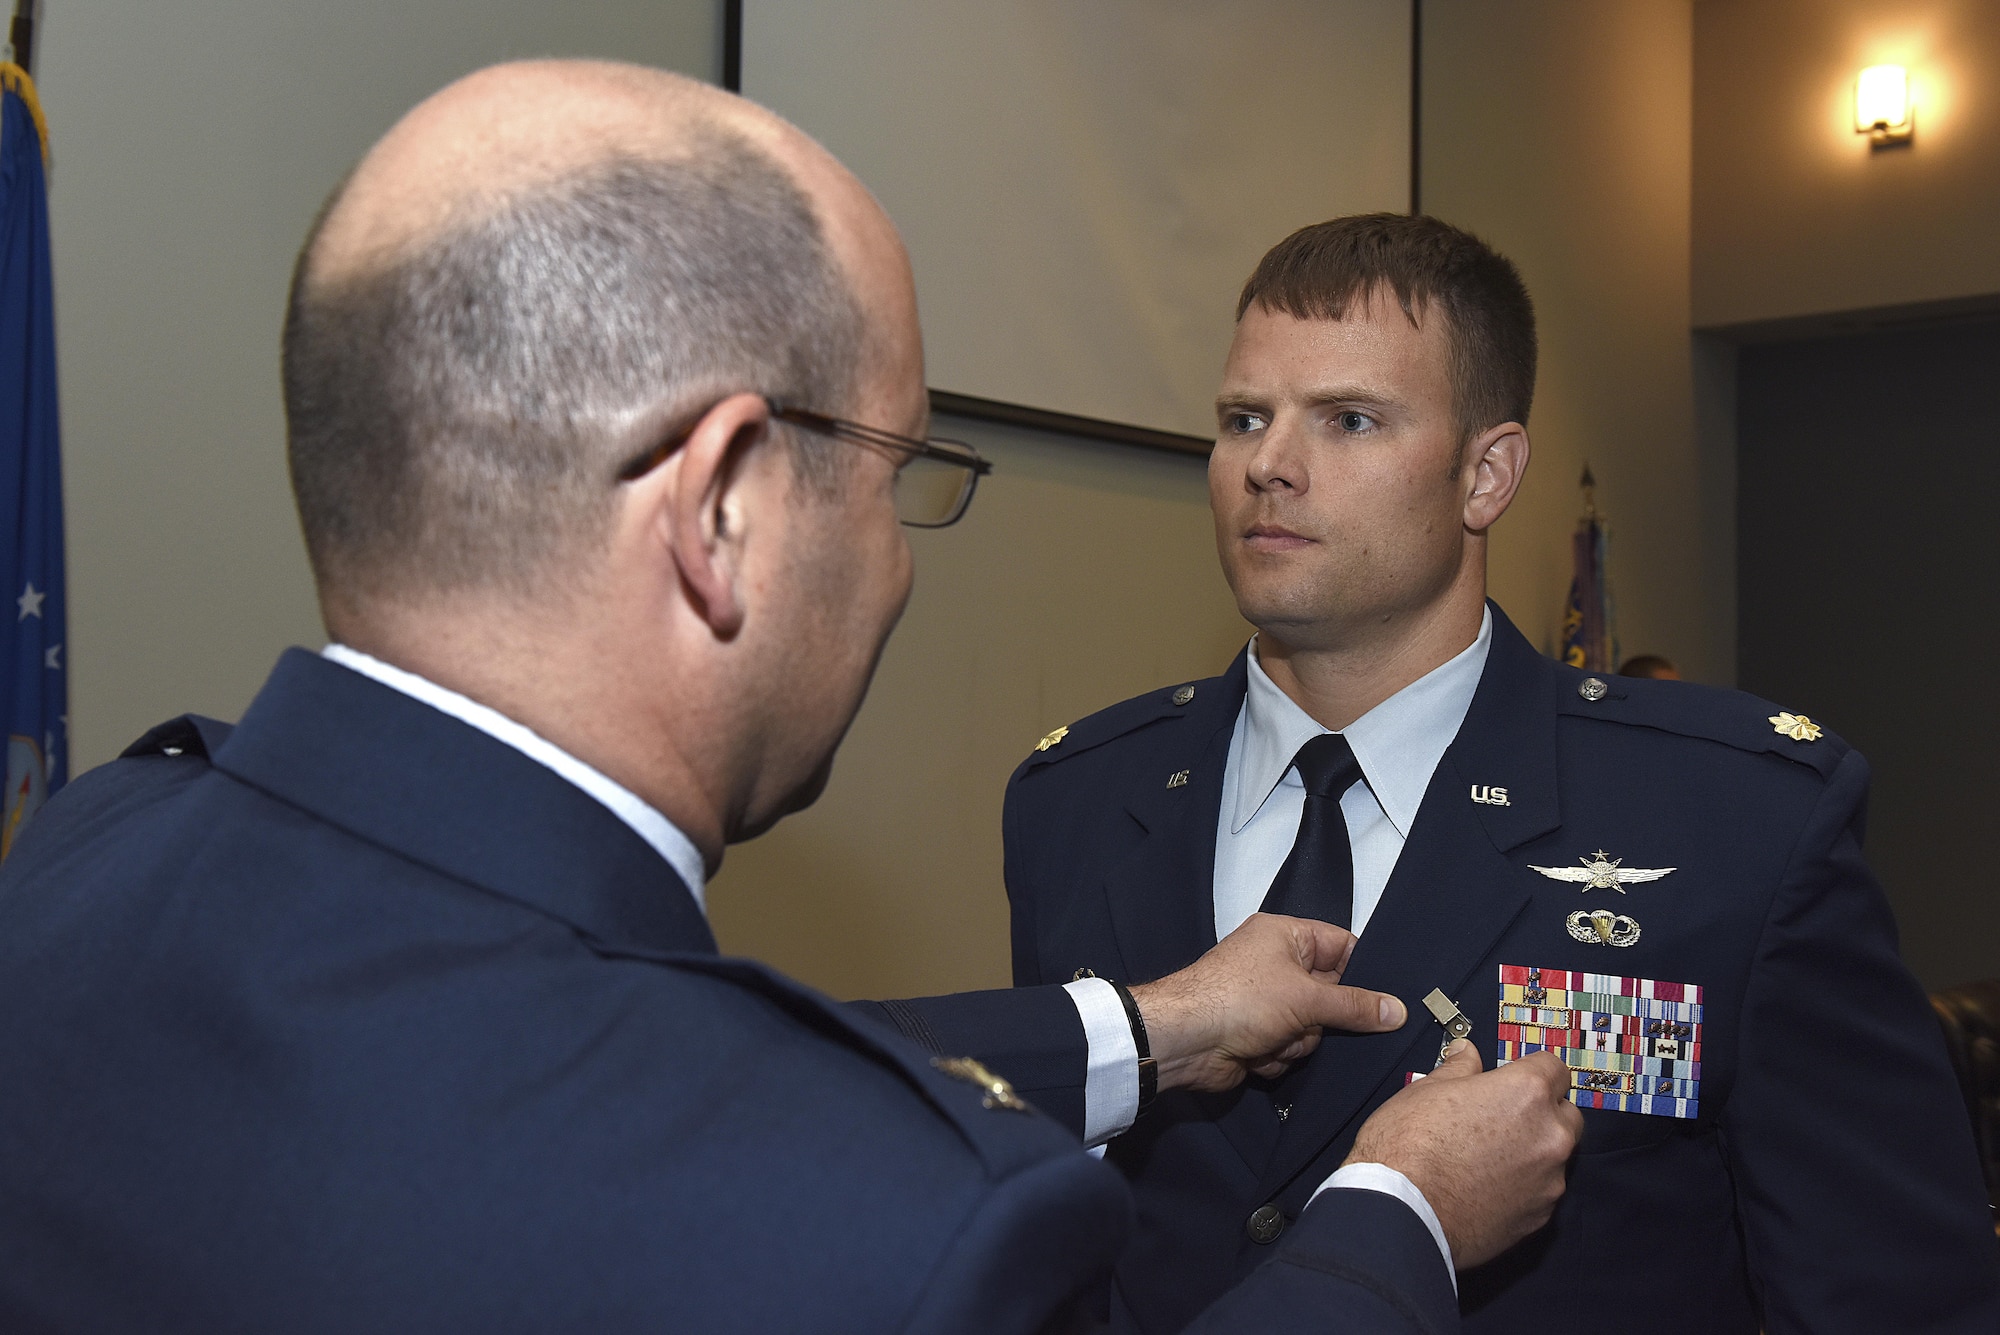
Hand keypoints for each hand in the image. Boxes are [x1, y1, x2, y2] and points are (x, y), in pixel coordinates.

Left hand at [1128, 913, 1406, 1093]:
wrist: (1187, 1042)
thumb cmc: (1240, 1000)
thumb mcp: (1307, 997)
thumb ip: (1356, 1006)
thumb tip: (1398, 1010)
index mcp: (1286, 936)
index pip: (1342, 947)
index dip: (1363, 971)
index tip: (1386, 997)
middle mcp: (1277, 965)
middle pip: (1332, 995)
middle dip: (1323, 1018)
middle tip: (1313, 1022)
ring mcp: (1268, 1003)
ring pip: (1314, 1029)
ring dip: (1298, 1041)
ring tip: (1274, 1037)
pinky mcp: (1260, 1036)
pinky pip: (1292, 1049)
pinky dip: (1279, 1055)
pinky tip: (1258, 1052)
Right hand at [1344, 1042, 1581, 1268]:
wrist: (1402, 1212)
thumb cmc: (1409, 1146)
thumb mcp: (1427, 1090)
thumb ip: (1459, 1069)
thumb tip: (1467, 1054)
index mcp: (1526, 1093)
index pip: (1554, 1068)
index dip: (1530, 1070)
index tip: (1512, 1079)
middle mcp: (1550, 1135)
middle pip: (1566, 1114)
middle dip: (1542, 1113)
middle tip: (1501, 1118)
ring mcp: (1549, 1180)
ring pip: (1555, 1157)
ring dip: (1533, 1153)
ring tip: (1488, 1160)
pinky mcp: (1540, 1217)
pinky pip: (1542, 1192)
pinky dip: (1523, 1187)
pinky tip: (1487, 1188)